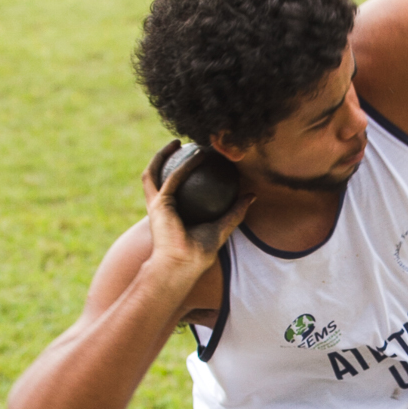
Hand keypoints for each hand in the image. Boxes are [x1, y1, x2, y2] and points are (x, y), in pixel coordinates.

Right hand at [142, 142, 251, 272]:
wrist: (183, 266)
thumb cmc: (199, 254)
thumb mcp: (222, 228)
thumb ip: (235, 211)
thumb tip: (252, 194)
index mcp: (171, 213)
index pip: (172, 187)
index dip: (178, 172)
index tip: (195, 159)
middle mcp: (161, 207)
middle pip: (158, 177)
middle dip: (165, 159)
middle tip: (182, 146)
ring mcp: (157, 205)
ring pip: (154, 173)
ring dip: (163, 156)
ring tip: (178, 142)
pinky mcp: (160, 204)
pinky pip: (173, 178)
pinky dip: (183, 166)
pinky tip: (195, 155)